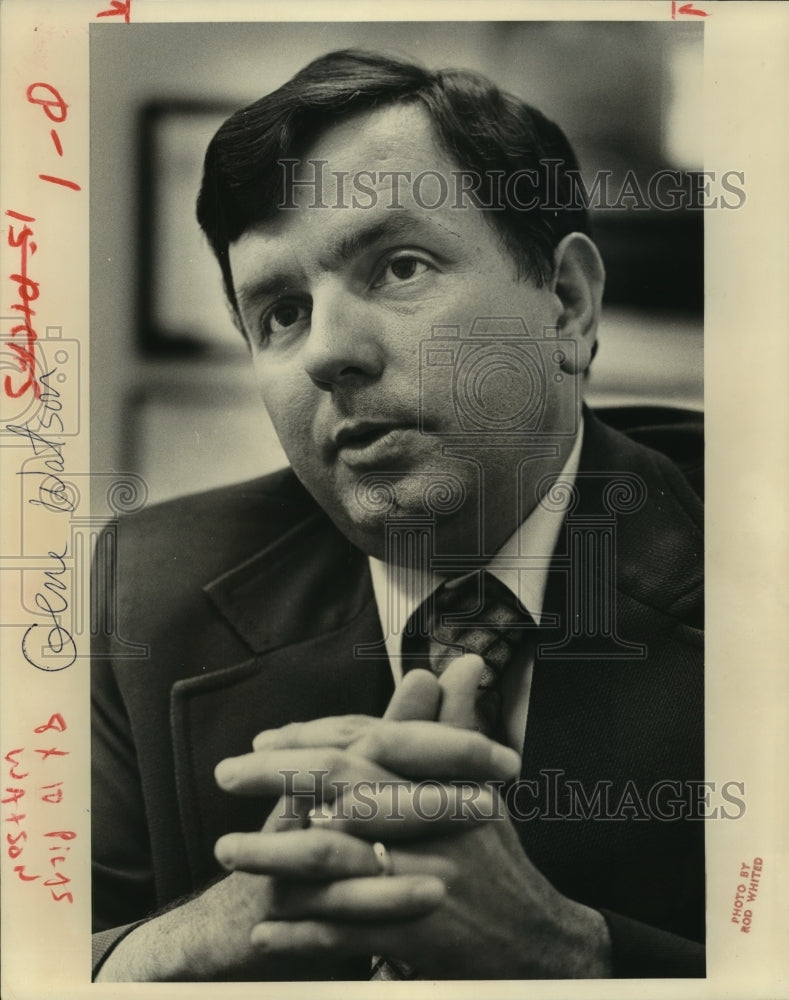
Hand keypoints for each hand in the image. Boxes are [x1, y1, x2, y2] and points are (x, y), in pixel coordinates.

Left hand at [214, 659, 611, 977]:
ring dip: (273, 853)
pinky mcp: (421, 936)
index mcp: (445, 780)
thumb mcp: (484, 784)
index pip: (371, 740)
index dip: (314, 736)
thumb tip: (466, 659)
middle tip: (224, 772)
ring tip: (226, 849)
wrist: (539, 942)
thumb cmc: (497, 856)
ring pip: (337, 858)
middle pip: (346, 785)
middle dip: (279, 775)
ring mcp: (426, 879)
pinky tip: (263, 931)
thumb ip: (460, 724)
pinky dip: (302, 933)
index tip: (265, 740)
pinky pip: (348, 932)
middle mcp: (435, 822)